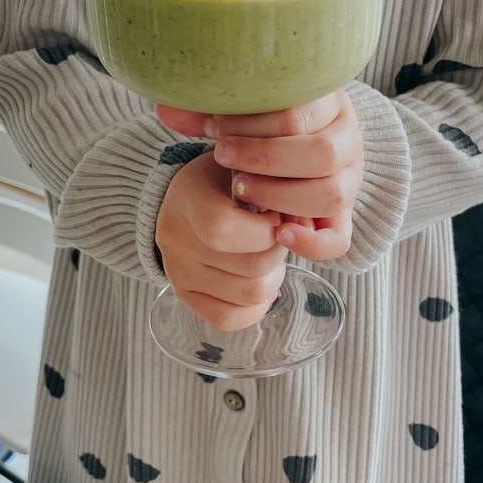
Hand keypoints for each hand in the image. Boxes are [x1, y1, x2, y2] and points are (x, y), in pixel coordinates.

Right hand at [155, 152, 286, 330]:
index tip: (276, 216)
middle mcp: (178, 241)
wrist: (182, 196)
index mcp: (189, 201)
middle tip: (279, 236)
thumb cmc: (222, 177)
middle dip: (278, 251)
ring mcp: (180, 273)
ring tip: (269, 256)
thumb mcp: (244, 163)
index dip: (265, 230)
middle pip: (250, 268)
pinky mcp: (185, 295)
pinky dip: (254, 307)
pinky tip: (260, 282)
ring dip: (273, 277)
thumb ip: (273, 185)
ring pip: (249, 295)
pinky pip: (228, 319)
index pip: (224, 230)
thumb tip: (305, 223)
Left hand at [156, 89, 362, 261]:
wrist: (293, 151)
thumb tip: (165, 110)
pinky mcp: (342, 219)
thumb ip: (209, 113)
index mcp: (330, 104)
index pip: (300, 113)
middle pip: (322, 154)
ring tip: (242, 190)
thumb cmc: (263, 127)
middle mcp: (348, 142)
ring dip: (281, 196)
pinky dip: (310, 243)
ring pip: (330, 195)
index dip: (253, 126)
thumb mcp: (242, 113)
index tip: (216, 132)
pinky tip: (277, 234)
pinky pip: (338, 240)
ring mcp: (348, 181)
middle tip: (226, 161)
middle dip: (267, 160)